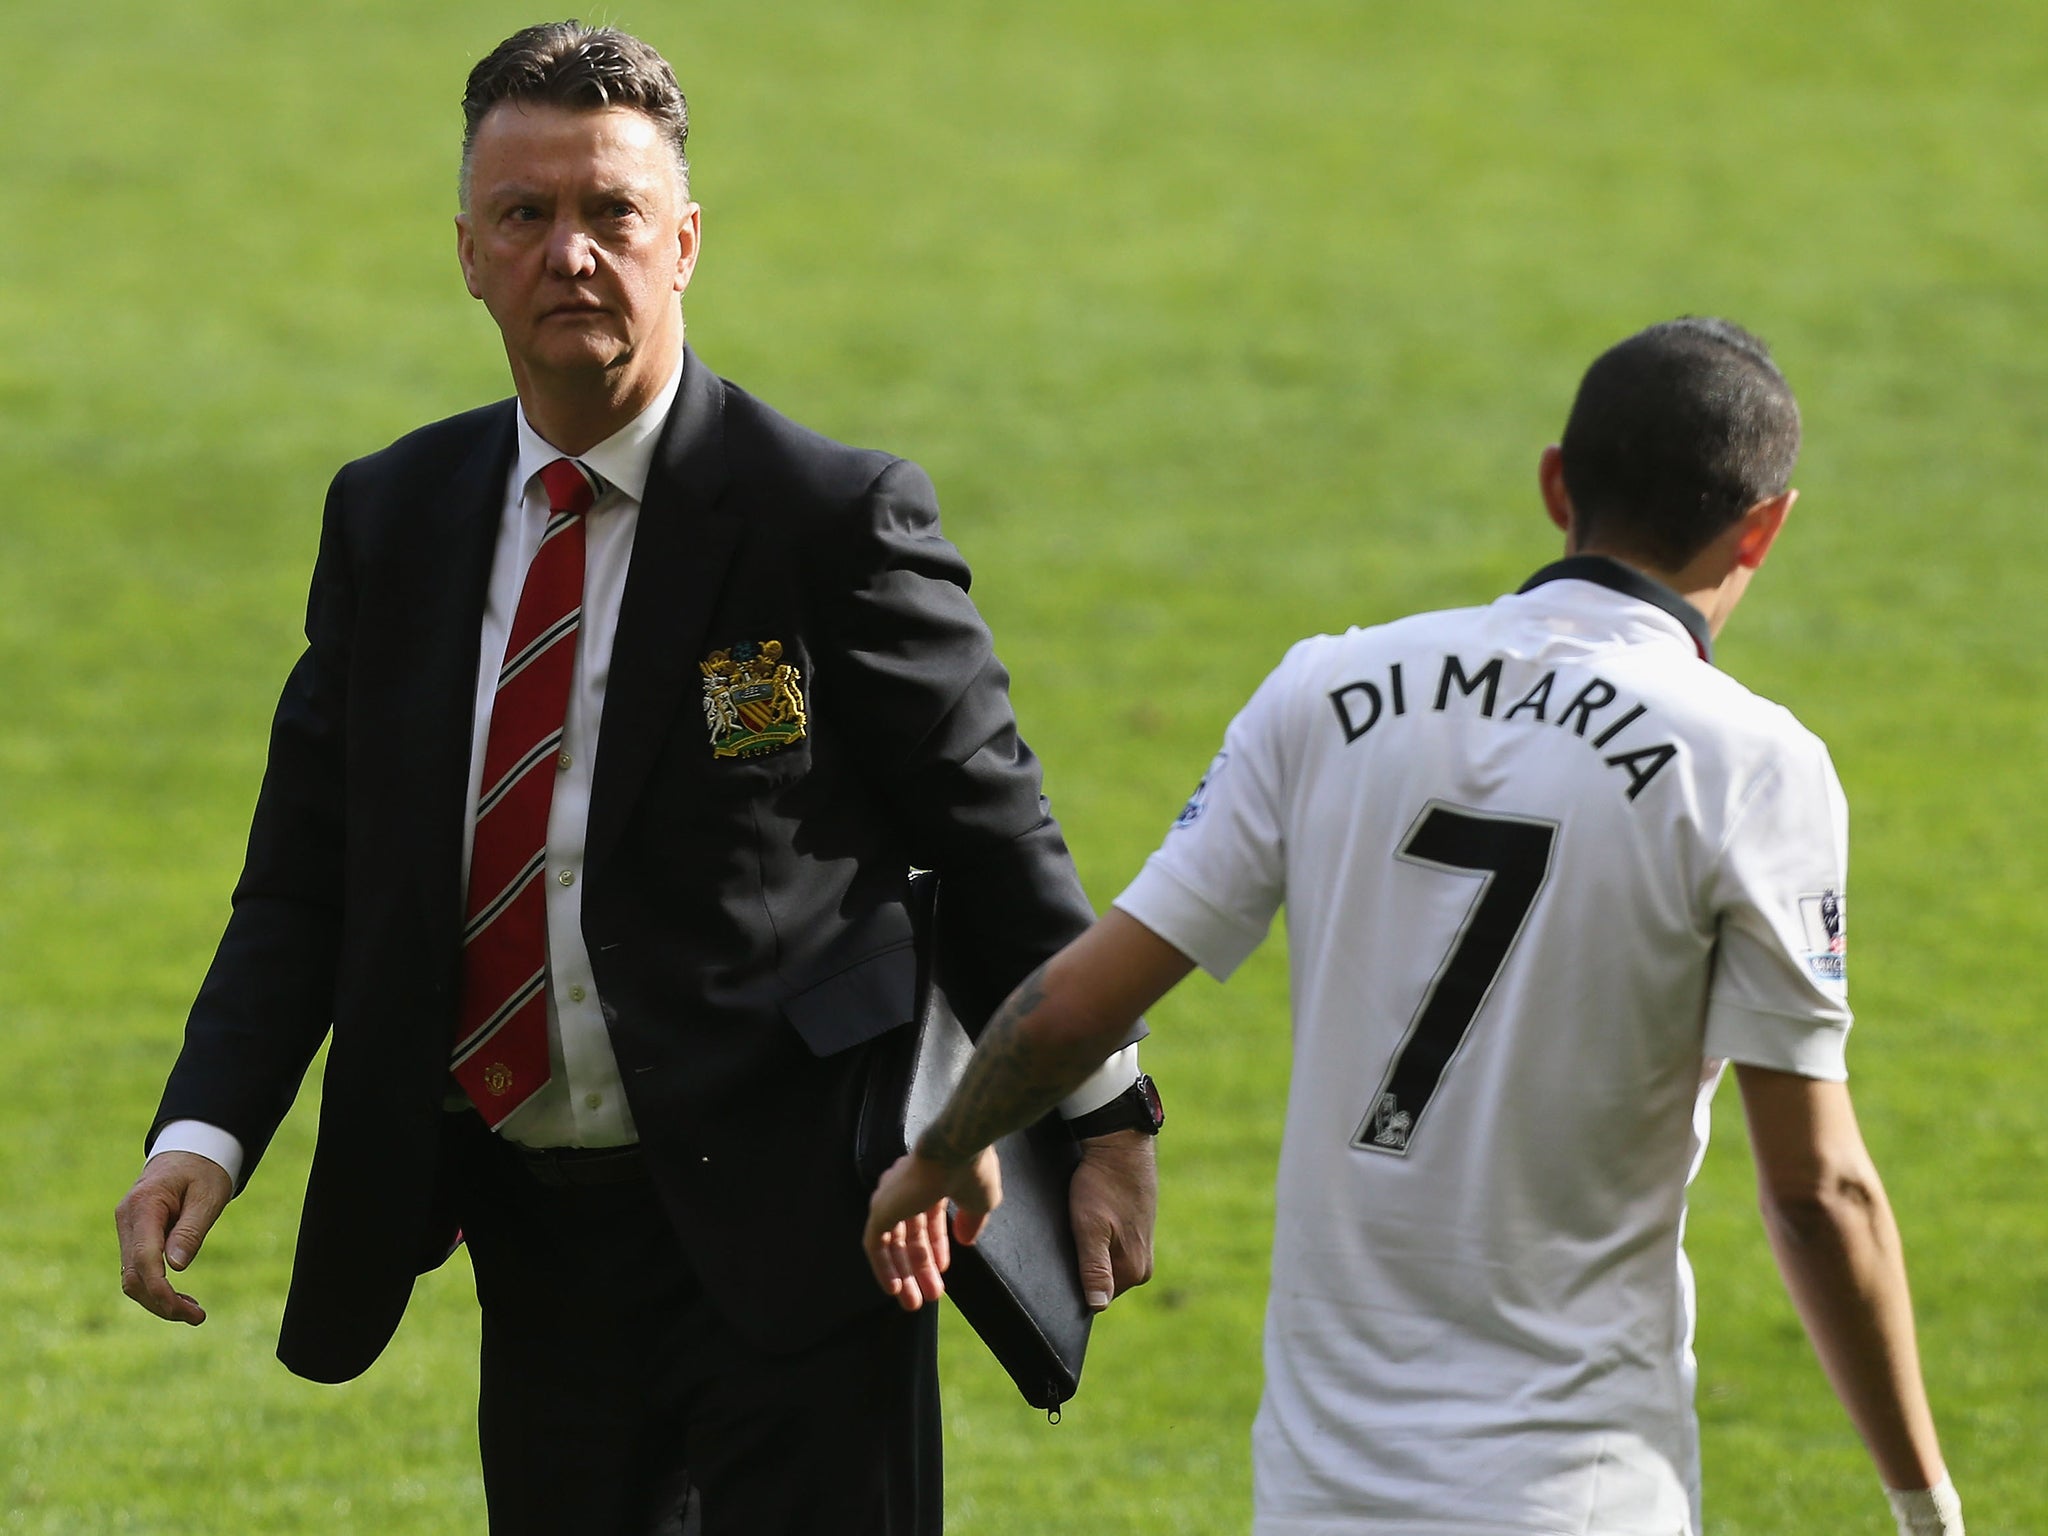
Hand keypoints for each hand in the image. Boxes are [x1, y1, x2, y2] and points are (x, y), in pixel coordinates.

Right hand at [115, 1152, 232, 1324]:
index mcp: (144, 1206)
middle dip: (160, 1302)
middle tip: (197, 1317)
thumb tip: (176, 1267)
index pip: (144, 1258)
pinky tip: (180, 1298)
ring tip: (194, 1312)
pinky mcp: (133, 1236)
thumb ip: (191, 1229)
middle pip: (132, 1275)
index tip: (184, 1310)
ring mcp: (126, 1228)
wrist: (189, 1151)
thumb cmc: (203, 1169)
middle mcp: (126, 1219)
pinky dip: (156, 1287)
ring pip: (131, 1277)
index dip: (160, 1290)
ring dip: (158, 1300)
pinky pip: (137, 1269)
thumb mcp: (208, 1195)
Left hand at [862, 1148, 1001, 1312]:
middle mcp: (907, 1188)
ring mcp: (892, 1198)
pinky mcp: (881, 1209)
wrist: (956, 1150)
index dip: (936, 1247)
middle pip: (910, 1235)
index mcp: (931, 1181)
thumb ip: (971, 1221)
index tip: (943, 1269)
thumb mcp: (980, 1202)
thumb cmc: (973, 1171)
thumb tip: (965, 1240)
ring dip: (904, 1274)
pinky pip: (876, 1245)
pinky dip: (883, 1267)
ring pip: (893, 1243)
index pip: (928, 1220)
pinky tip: (894, 1290)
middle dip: (920, 1267)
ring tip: (915, 1303)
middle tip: (931, 1295)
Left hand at [1069, 1129, 1156, 1311]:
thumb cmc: (1102, 1184)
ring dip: (1088, 1249)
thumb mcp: (1089, 1227)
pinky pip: (1111, 1245)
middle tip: (1069, 1237)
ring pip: (1105, 1261)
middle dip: (1081, 1265)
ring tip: (1078, 1225)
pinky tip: (1089, 1218)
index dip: (1074, 1281)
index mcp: (1135, 1270)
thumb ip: (1094, 1268)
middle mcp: (1144, 1265)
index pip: (1095, 1297)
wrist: (1121, 1144)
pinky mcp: (1138, 1230)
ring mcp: (1143, 1247)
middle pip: (1100, 1280)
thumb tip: (1098, 1305)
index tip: (1064, 1257)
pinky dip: (1097, 1236)